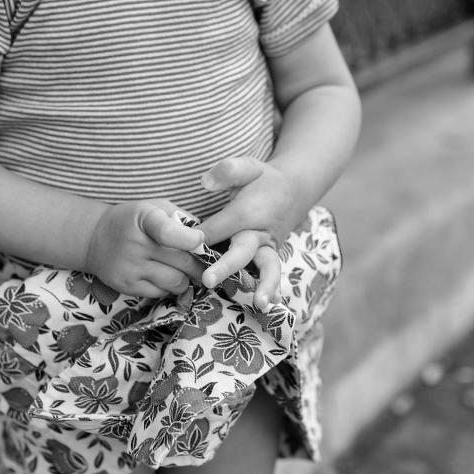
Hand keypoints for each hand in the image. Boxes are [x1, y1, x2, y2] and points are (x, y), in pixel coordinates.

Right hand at [84, 199, 205, 296]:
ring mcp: (130, 268)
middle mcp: (135, 244)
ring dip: (186, 278)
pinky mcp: (127, 286)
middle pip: (182, 262)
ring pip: (176, 282)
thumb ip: (181, 218)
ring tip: (186, 271)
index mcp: (143, 218)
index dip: (191, 240)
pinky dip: (170, 287)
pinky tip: (167, 277)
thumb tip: (207, 238)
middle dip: (199, 264)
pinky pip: (161, 293)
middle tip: (206, 264)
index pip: (168, 233)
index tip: (201, 241)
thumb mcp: (154, 207)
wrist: (94, 238)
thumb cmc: (133, 220)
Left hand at [197, 157, 305, 308]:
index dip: (197, 238)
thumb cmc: (262, 179)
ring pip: (268, 268)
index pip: (217, 228)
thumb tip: (205, 182)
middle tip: (207, 280)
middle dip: (225, 266)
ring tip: (260, 304)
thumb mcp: (248, 166)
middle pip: (241, 251)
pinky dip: (272, 290)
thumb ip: (228, 171)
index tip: (180, 246)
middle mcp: (259, 233)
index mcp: (248, 211)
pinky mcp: (271, 259)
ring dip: (264, 285)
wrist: (293, 191)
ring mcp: (268, 249)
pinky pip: (272, 275)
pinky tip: (268, 306)